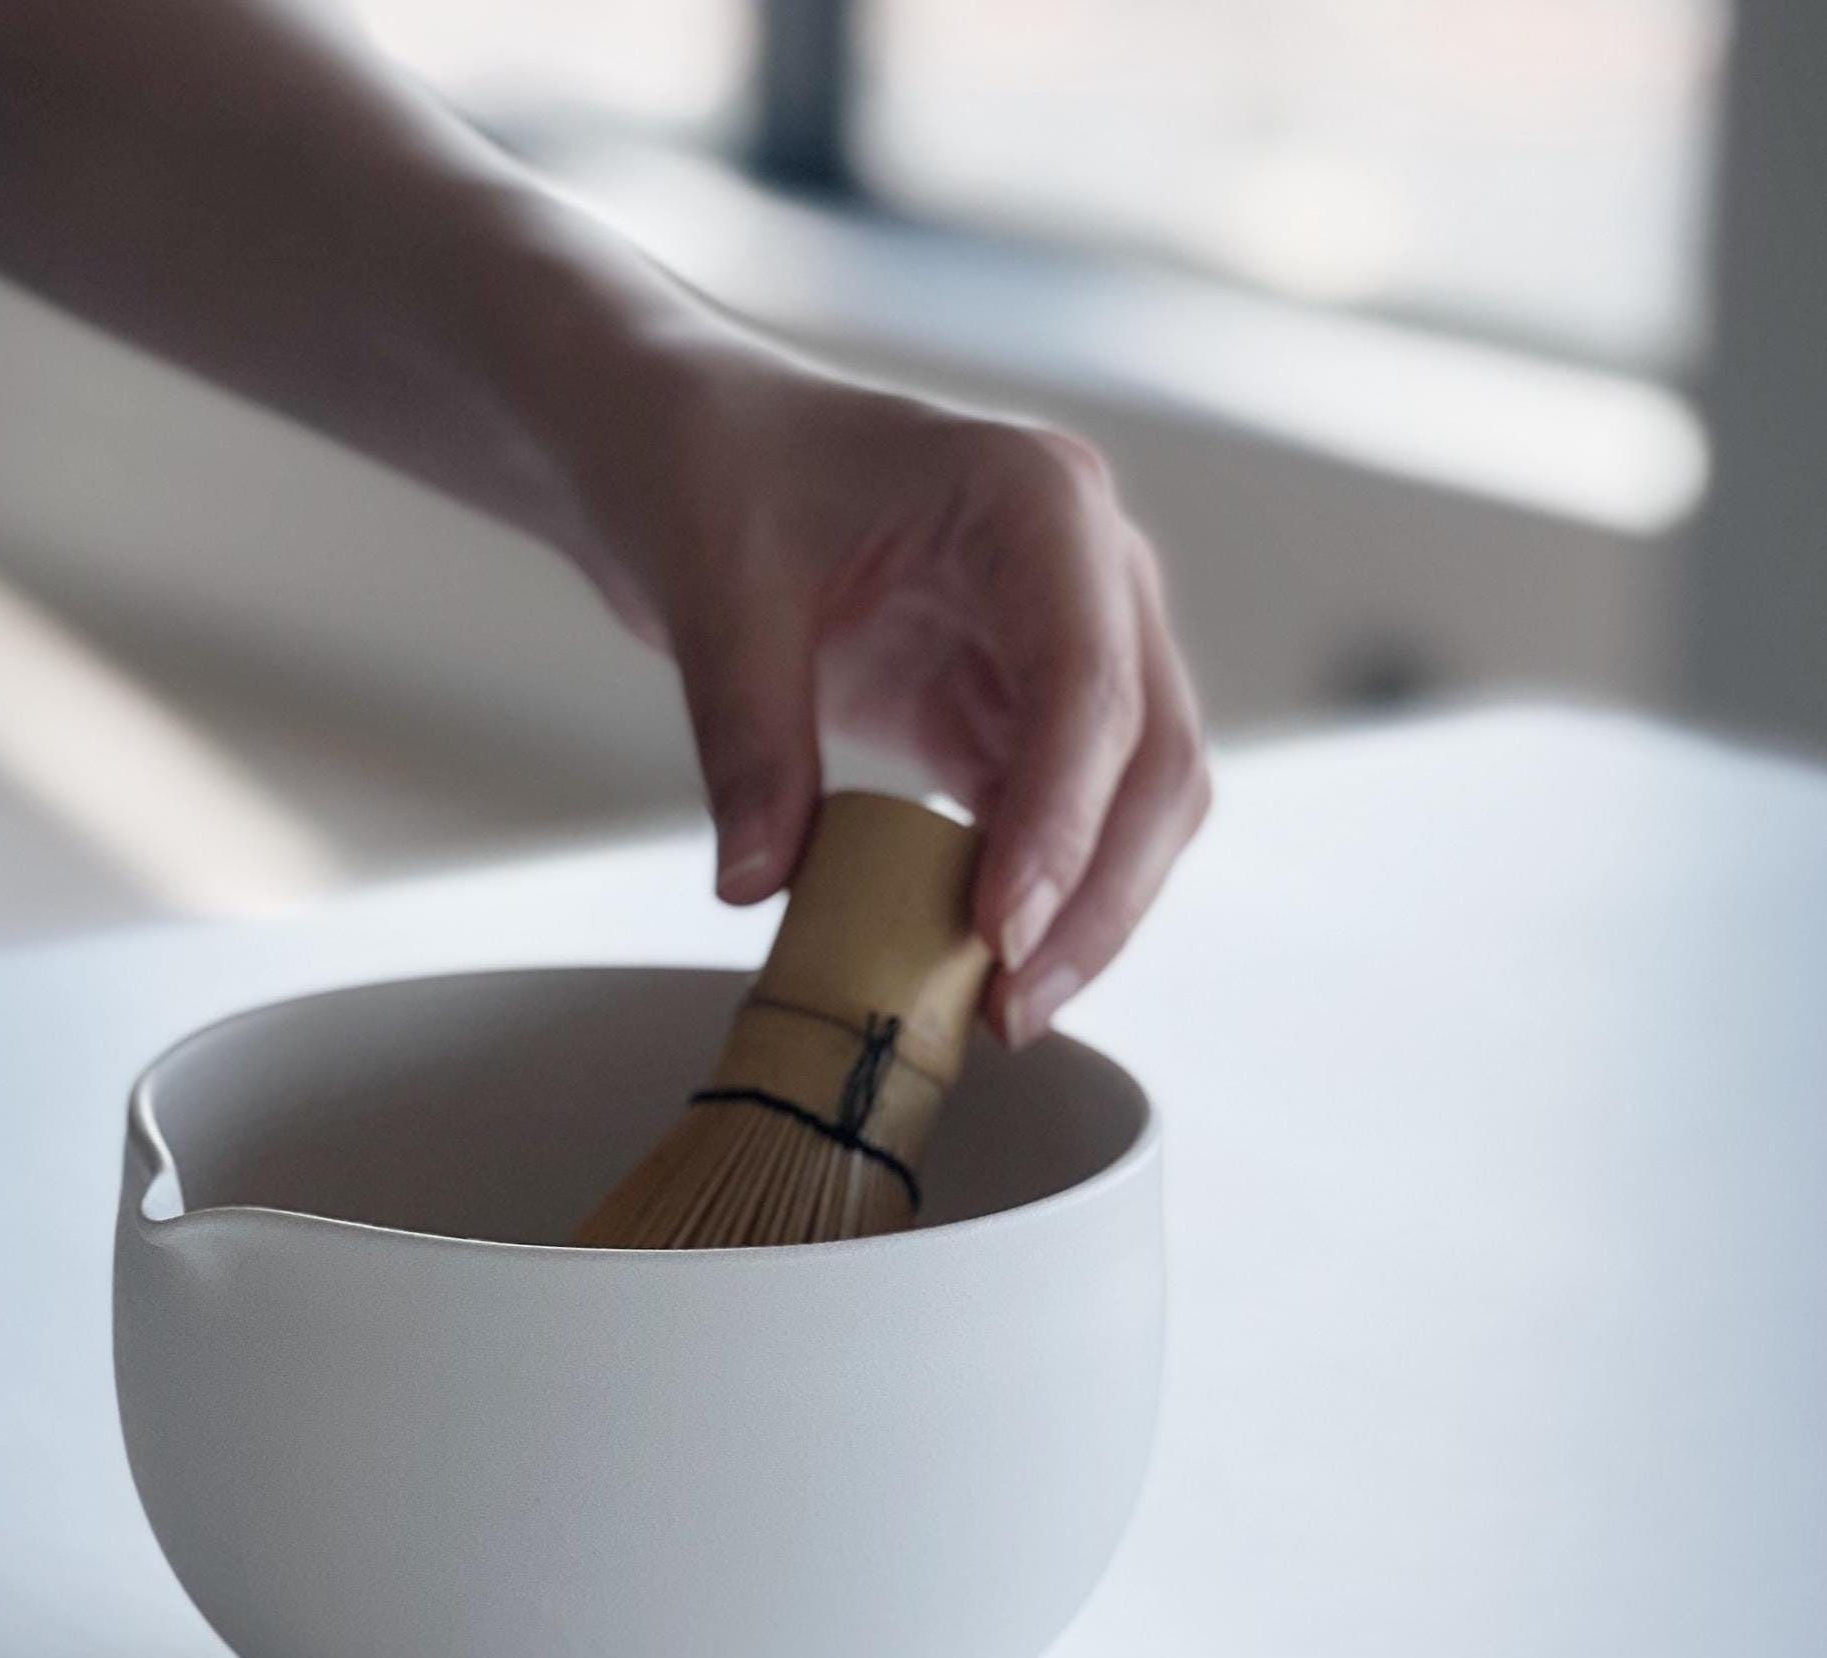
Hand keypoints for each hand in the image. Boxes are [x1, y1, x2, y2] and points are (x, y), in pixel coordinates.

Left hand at [601, 358, 1208, 1046]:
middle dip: (1100, 894)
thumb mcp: (718, 599)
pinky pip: (1068, 815)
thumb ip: (748, 741)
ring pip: (1137, 800)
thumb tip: (757, 886)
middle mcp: (1088, 567)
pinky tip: (984, 968)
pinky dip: (1039, 894)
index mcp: (1034, 502)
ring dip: (1088, 911)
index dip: (1061, 817)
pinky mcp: (1026, 704)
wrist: (696, 452)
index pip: (1090, 679)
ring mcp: (1072, 638)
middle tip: (1015, 1009)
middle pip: (1153, 755)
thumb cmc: (718, 478)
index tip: (1001, 932)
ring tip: (1005, 1013)